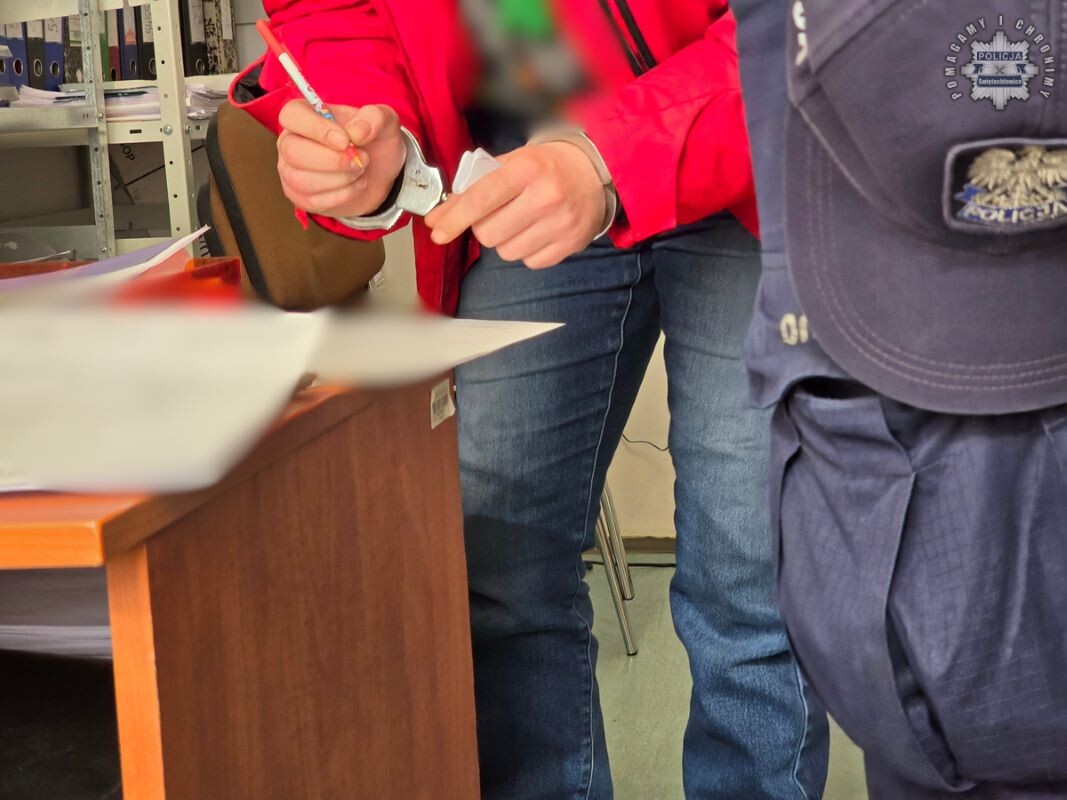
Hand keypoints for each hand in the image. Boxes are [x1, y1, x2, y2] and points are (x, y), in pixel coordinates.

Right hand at [276, 100, 406, 217]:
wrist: (378, 174)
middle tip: (361, 159)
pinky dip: (342, 195)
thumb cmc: (373, 141)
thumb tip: (356, 132)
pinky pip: (313, 201)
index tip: (345, 141)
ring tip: (359, 170)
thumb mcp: (383, 122)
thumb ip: (373, 118)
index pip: (292, 116)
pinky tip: (355, 185)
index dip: (318, 129)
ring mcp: (291, 171)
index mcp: (303, 115)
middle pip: (293, 152)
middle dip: (333, 161)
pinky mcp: (300, 196)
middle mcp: (290, 141)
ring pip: (302, 180)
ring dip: (340, 179)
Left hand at [425, 142, 606, 268]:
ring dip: (505, 241)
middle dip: (484, 228)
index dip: (455, 218)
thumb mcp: (509, 165)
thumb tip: (437, 218)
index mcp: (527, 168)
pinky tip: (537, 231)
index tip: (438, 232)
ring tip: (520, 221)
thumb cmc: (545, 167)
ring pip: (507, 252)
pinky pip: (529, 262)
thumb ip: (471, 189)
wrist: (592, 172)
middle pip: (489, 233)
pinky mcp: (571, 244)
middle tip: (497, 214)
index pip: (481, 199)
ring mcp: (561, 223)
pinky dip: (526, 251)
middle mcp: (546, 196)